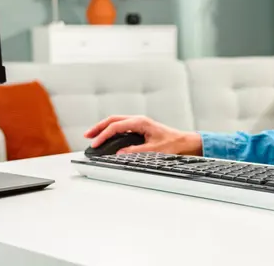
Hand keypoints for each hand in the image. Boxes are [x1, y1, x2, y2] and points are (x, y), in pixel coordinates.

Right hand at [84, 115, 202, 154]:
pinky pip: (122, 126)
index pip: (116, 126)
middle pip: (113, 120)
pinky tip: (107, 137)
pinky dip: (112, 130)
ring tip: (93, 136)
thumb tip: (119, 153)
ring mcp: (139, 123)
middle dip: (99, 127)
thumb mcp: (154, 150)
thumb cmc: (174, 145)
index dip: (103, 135)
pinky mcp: (141, 128)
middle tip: (87, 135)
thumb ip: (135, 151)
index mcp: (141, 122)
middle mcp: (139, 120)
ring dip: (104, 127)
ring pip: (117, 122)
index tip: (95, 144)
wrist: (186, 143)